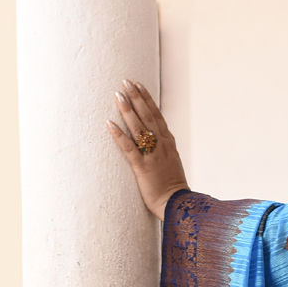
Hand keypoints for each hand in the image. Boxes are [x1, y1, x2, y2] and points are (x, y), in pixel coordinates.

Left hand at [106, 79, 189, 219]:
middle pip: (148, 116)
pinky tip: (109, 123)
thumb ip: (165, 150)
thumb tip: (156, 141)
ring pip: (139, 127)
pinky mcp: (142, 167)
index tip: (139, 85)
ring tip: (118, 94)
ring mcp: (152, 155)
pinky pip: (128, 148)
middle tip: (126, 81)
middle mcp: (162, 145)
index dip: (147, 99)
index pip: (157, 116)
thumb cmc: (173, 188)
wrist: (178, 205)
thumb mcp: (172, 164)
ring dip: (128, 110)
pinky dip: (119, 135)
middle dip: (136, 97)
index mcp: (169, 144)